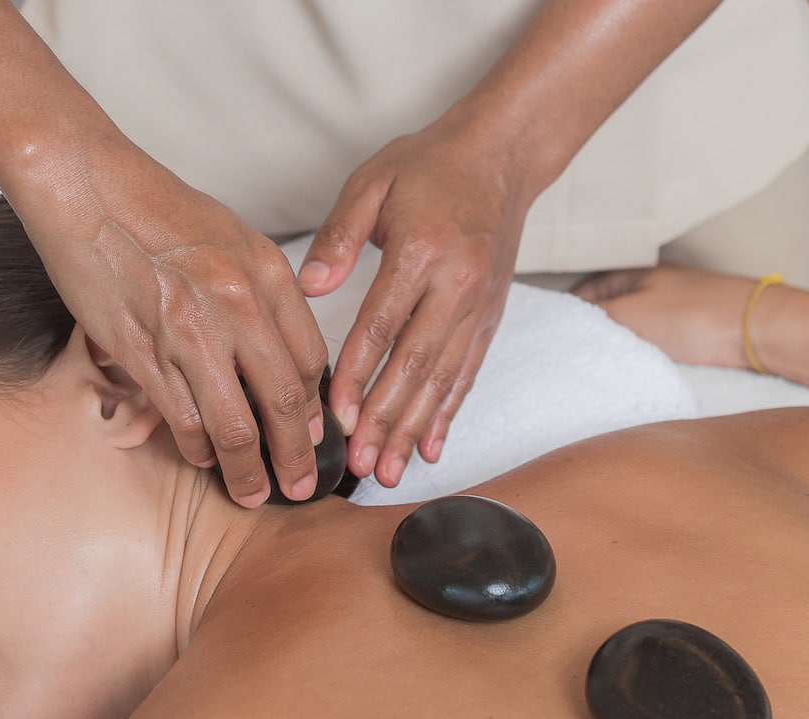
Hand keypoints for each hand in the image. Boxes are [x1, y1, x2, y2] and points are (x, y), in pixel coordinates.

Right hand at [9, 144, 329, 507]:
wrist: (86, 184)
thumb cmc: (155, 207)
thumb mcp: (234, 238)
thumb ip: (264, 294)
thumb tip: (281, 353)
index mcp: (267, 274)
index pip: (310, 361)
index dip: (316, 409)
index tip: (316, 434)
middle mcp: (237, 306)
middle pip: (284, 404)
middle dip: (297, 456)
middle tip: (300, 485)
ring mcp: (189, 333)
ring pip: (234, 426)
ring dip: (247, 470)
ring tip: (251, 491)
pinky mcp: (142, 352)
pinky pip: (183, 419)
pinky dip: (197, 447)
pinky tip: (203, 456)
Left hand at [298, 124, 532, 487]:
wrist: (500, 157)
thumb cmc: (429, 166)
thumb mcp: (372, 183)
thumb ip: (339, 236)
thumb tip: (309, 286)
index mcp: (422, 251)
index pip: (383, 325)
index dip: (359, 373)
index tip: (336, 414)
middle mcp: (458, 284)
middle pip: (417, 365)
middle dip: (387, 420)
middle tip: (361, 463)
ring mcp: (480, 306)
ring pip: (444, 379)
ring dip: (416, 429)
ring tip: (390, 470)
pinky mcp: (491, 318)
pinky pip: (468, 374)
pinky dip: (448, 415)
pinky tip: (432, 448)